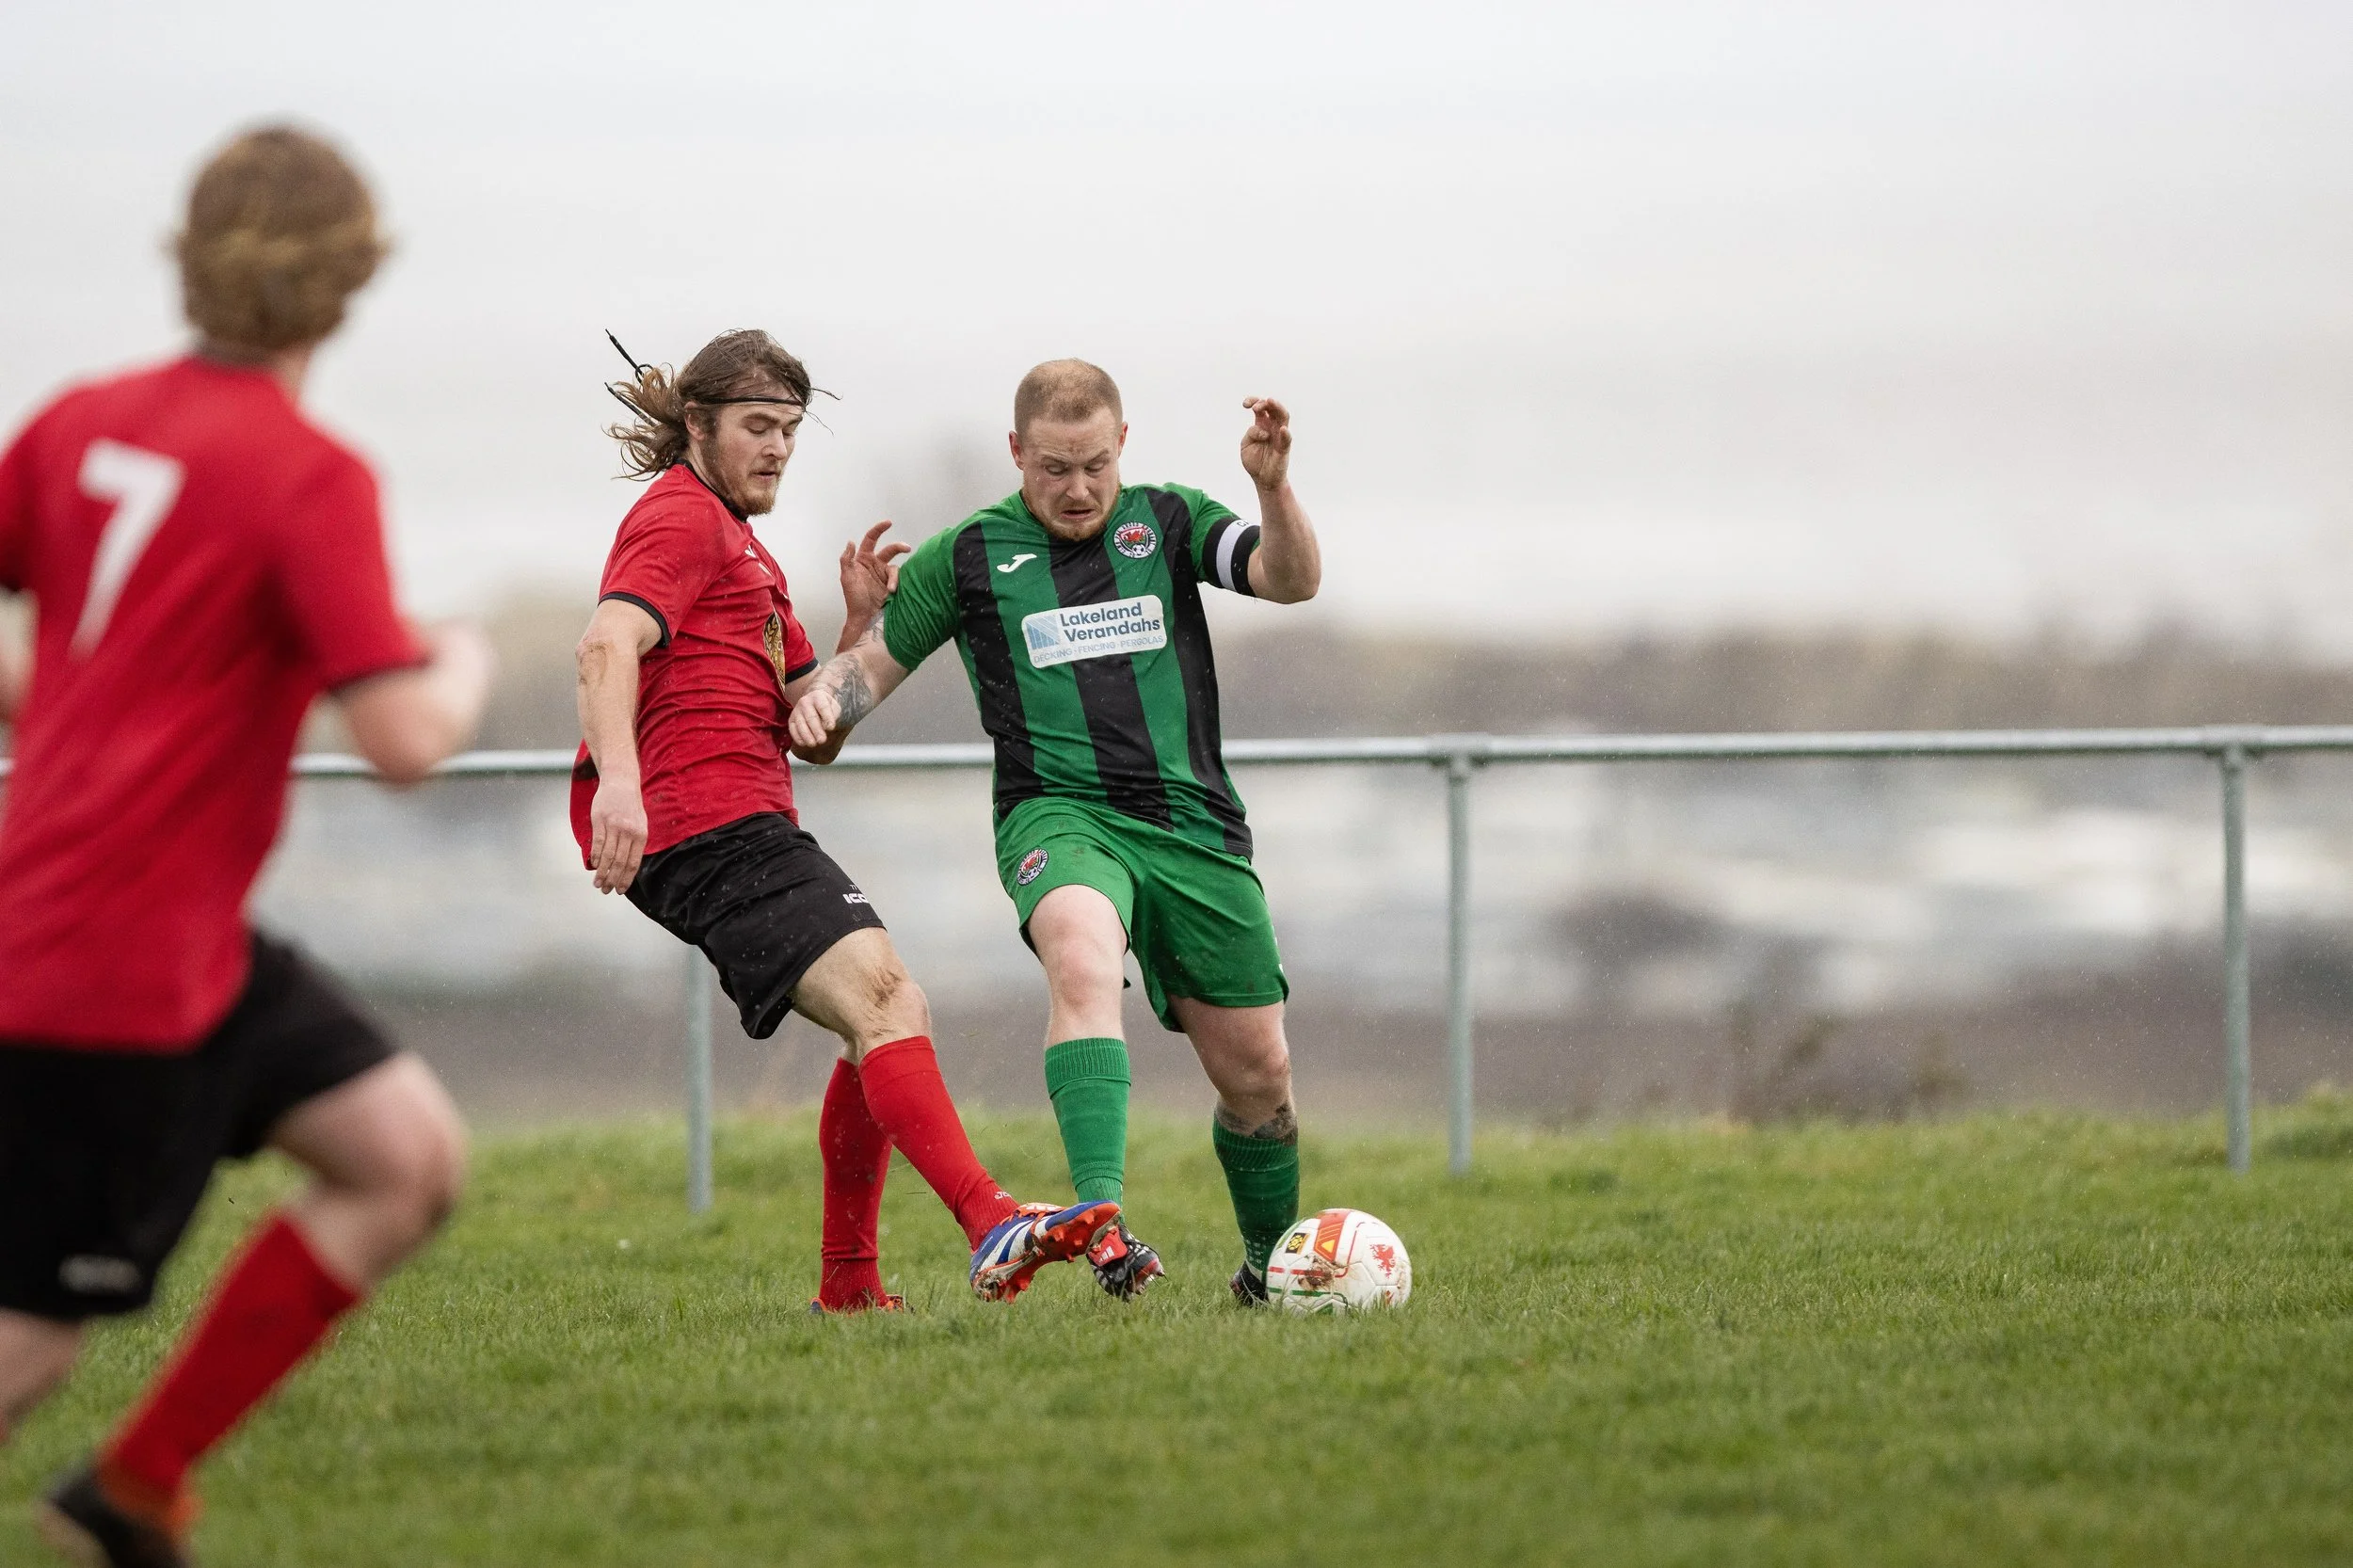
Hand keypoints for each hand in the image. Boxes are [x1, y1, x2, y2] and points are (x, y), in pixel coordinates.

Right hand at [588, 772, 648, 894]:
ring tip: (598, 883)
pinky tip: (593, 865)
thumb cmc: (631, 806)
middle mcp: (629, 832)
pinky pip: (598, 843)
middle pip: (620, 862)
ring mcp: (614, 826)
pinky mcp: (600, 820)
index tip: (620, 890)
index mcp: (641, 835)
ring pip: (608, 855)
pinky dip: (595, 857)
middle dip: (613, 879)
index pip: (634, 862)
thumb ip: (636, 843)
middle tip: (606, 891)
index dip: (626, 878)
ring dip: (602, 872)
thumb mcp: (641, 823)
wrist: (621, 782)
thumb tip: (629, 866)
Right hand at [787, 679, 842, 752]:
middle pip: (811, 717)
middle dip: (816, 730)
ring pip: (801, 724)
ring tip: (813, 744)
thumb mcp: (834, 706)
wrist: (813, 701)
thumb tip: (828, 727)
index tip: (831, 728)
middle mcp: (805, 702)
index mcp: (818, 696)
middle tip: (822, 740)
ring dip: (806, 735)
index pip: (823, 707)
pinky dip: (797, 737)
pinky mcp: (791, 719)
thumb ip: (834, 714)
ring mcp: (797, 710)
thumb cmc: (826, 706)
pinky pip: (792, 729)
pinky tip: (803, 743)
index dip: (827, 717)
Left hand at [839, 521, 909, 628]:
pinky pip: (897, 578)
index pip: (871, 539)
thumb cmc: (853, 598)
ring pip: (894, 567)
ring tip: (891, 589)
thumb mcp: (847, 578)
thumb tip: (851, 542)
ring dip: (894, 576)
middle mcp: (874, 564)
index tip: (889, 523)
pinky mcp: (890, 584)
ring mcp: (883, 574)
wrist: (864, 616)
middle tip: (907, 548)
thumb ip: (847, 560)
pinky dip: (895, 583)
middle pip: (889, 550)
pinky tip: (891, 591)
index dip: (879, 529)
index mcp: (862, 559)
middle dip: (898, 547)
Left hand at [1239, 396, 1291, 491]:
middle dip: (1264, 403)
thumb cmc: (1255, 461)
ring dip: (1278, 407)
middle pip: (1273, 408)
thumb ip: (1250, 434)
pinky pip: (1287, 439)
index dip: (1253, 401)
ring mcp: (1280, 436)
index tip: (1245, 405)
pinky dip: (1286, 433)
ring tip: (1270, 401)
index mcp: (1262, 425)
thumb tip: (1262, 431)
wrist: (1263, 479)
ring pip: (1283, 417)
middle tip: (1254, 408)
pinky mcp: (1284, 448)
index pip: (1261, 408)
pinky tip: (1282, 429)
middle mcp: (1272, 427)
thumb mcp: (1245, 445)